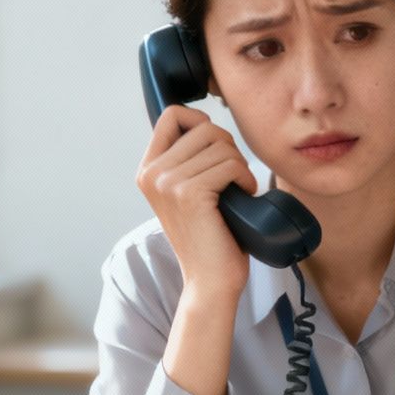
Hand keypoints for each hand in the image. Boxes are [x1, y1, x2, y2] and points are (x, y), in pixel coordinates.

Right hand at [137, 104, 256, 302]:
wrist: (210, 279)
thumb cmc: (211, 235)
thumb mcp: (189, 191)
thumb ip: (188, 161)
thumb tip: (207, 125)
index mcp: (148, 169)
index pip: (172, 115)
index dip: (202, 122)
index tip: (217, 150)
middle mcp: (152, 173)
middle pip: (204, 127)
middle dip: (229, 148)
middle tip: (233, 177)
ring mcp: (167, 182)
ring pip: (221, 145)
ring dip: (240, 166)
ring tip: (238, 190)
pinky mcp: (189, 194)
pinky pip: (230, 165)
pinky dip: (246, 178)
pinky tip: (244, 195)